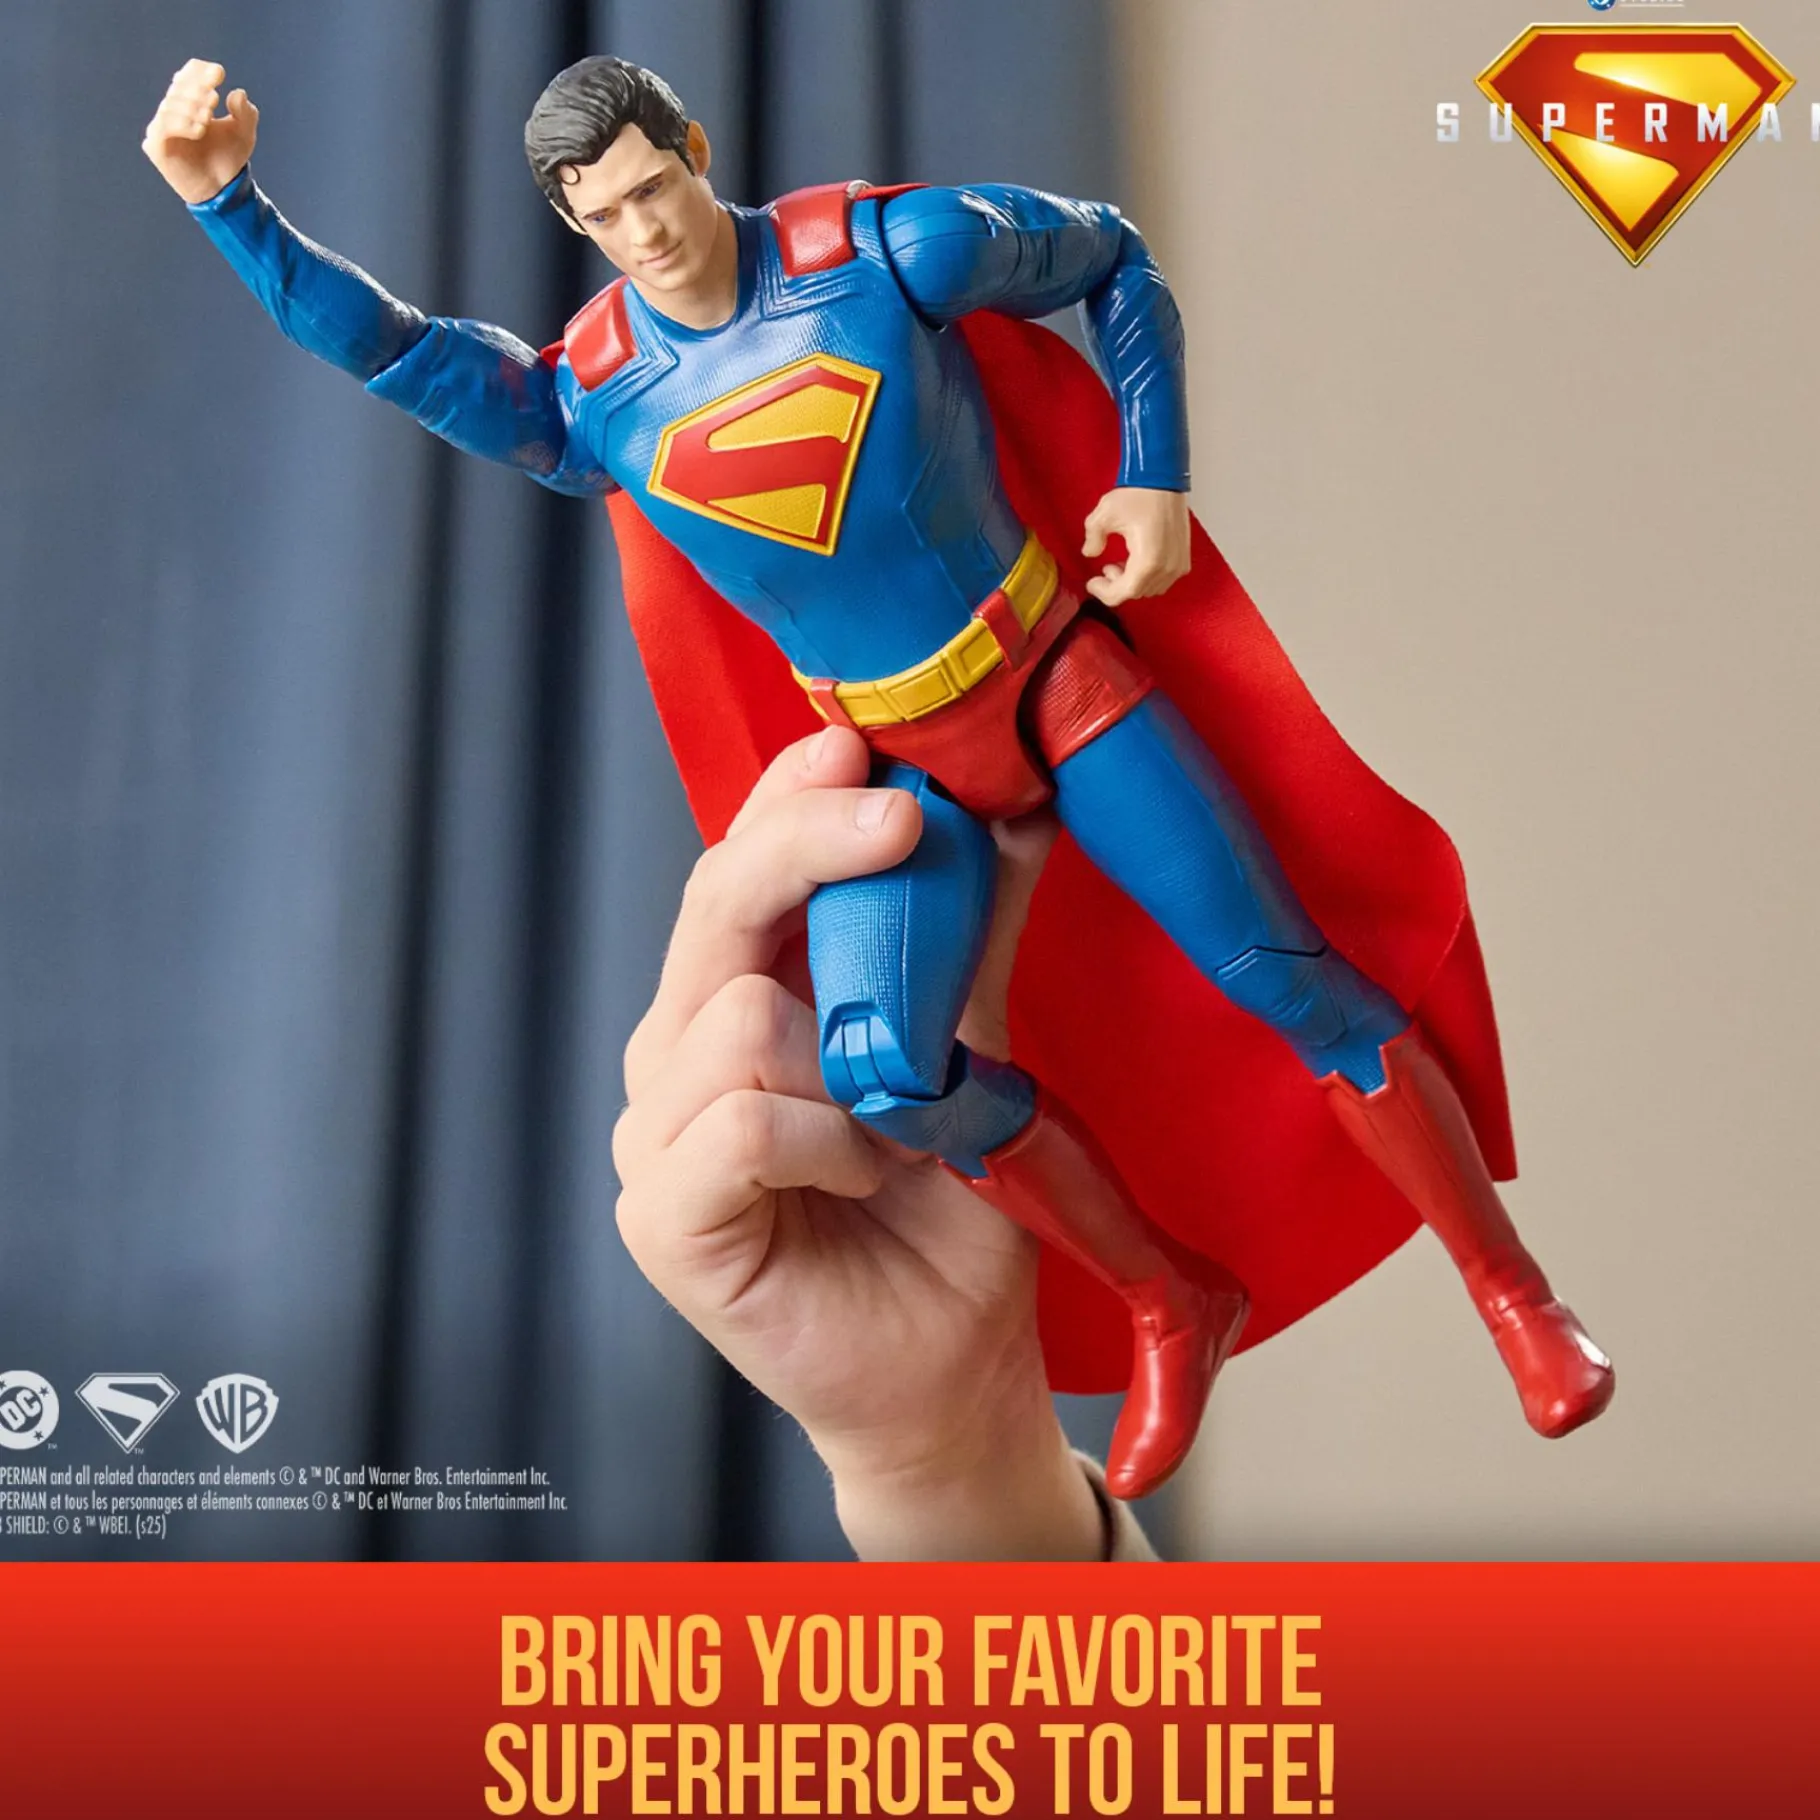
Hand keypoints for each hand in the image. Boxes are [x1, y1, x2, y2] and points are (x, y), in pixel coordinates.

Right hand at [142, 59, 258, 204]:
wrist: (221, 190)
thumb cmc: (228, 158)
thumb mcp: (244, 134)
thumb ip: (245, 113)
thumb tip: (237, 93)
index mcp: (190, 100)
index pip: (189, 74)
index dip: (201, 71)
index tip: (219, 74)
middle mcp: (173, 109)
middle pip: (179, 87)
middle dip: (197, 90)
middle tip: (213, 101)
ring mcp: (162, 126)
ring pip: (170, 105)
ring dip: (191, 108)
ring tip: (208, 119)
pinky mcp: (156, 145)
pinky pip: (163, 127)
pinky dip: (182, 124)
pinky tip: (199, 130)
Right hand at [612, 728, 1102, 1559]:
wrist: (950, 1365)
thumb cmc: (949, 1211)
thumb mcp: (971, 1051)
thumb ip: (969, 939)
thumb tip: (1015, 809)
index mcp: (736, 999)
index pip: (737, 866)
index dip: (790, 799)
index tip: (863, 748)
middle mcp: (679, 1052)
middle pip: (713, 905)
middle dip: (810, 849)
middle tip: (906, 820)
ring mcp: (656, 1135)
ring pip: (735, 1019)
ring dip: (851, 1063)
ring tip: (906, 1124)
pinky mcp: (662, 1216)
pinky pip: (742, 1125)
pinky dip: (827, 1140)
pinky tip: (865, 1175)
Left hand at [1082, 486, 1191, 606]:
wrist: (1164, 479)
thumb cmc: (1140, 493)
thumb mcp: (1104, 515)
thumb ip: (1093, 538)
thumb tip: (1090, 552)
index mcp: (1148, 561)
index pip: (1123, 593)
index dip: (1104, 593)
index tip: (1092, 583)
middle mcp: (1167, 567)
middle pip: (1136, 592)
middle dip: (1117, 585)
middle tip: (1106, 569)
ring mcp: (1178, 564)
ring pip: (1150, 589)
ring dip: (1132, 582)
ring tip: (1120, 563)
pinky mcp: (1183, 558)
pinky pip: (1163, 580)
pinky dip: (1147, 577)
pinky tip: (1136, 560)